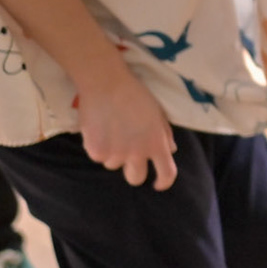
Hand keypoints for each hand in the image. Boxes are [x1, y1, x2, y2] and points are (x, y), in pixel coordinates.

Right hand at [78, 66, 178, 189]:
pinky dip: (98, 147)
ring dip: (114, 154)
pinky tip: (99, 128)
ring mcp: (116, 154)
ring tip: (112, 130)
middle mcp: (138, 153)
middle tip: (128, 156)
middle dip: (133, 171)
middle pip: (136, 178)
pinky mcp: (96, 151)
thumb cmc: (135, 95)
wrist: (106, 83)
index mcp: (157, 144)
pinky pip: (98, 156)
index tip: (158, 184)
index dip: (164, 182)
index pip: (166, 173)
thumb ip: (164, 134)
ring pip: (114, 165)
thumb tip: (170, 151)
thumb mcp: (158, 113)